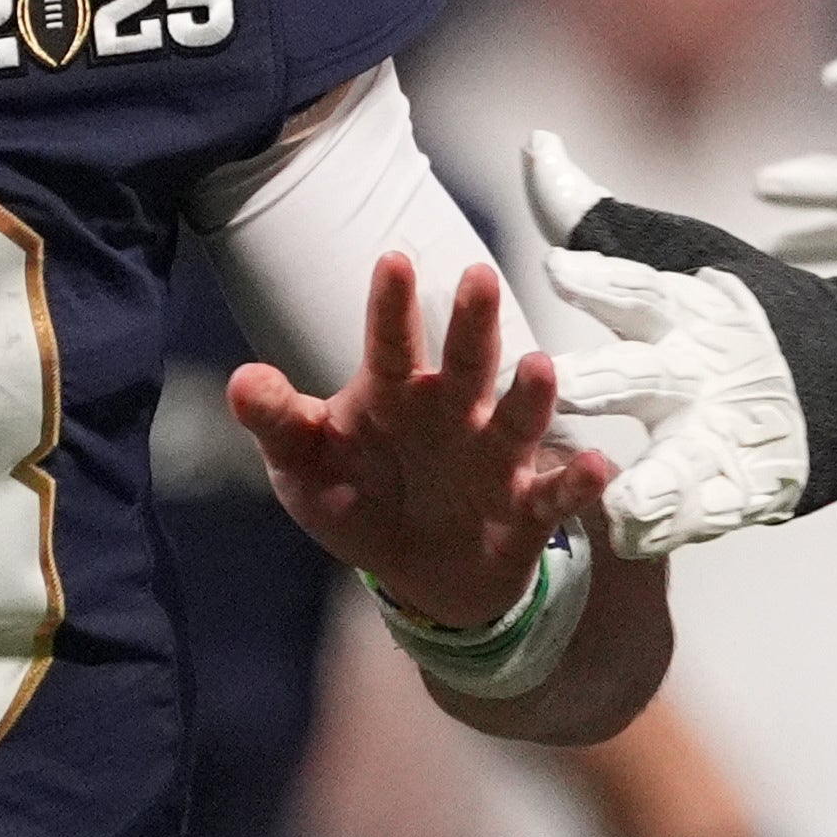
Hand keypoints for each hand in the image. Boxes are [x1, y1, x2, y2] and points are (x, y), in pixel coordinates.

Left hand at [227, 253, 604, 628]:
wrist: (418, 574)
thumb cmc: (358, 498)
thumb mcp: (304, 467)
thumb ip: (279, 422)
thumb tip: (240, 380)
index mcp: (395, 395)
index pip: (391, 345)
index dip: (392, 308)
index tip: (394, 262)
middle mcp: (452, 414)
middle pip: (466, 363)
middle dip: (474, 324)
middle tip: (479, 277)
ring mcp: (493, 458)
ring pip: (515, 419)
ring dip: (529, 396)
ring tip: (539, 367)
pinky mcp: (524, 509)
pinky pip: (554, 494)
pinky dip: (577, 482)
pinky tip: (596, 466)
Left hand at [527, 134, 813, 557]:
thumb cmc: (743, 309)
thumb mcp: (679, 253)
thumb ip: (593, 213)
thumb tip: (534, 146)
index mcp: (685, 308)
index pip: (639, 289)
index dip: (601, 280)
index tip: (556, 270)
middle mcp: (700, 372)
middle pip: (643, 377)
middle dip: (599, 382)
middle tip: (556, 383)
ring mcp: (723, 436)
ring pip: (678, 462)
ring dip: (650, 483)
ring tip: (618, 502)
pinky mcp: (742, 489)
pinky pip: (701, 514)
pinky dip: (671, 527)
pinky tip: (631, 540)